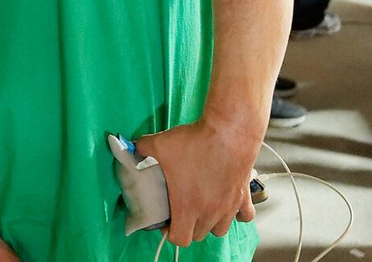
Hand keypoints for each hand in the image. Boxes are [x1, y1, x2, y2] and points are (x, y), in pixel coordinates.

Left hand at [135, 120, 254, 247]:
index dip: (170, 233)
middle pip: (198, 234)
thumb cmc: (194, 142)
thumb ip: (139, 150)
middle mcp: (209, 213)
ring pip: (220, 229)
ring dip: (209, 222)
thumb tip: (127, 148)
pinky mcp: (244, 197)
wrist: (228, 132)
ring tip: (201, 206)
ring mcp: (229, 207)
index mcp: (187, 208)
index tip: (166, 221)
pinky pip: (244, 216)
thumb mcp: (157, 144)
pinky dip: (236, 214)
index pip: (179, 239)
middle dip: (188, 226)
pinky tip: (227, 202)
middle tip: (181, 209)